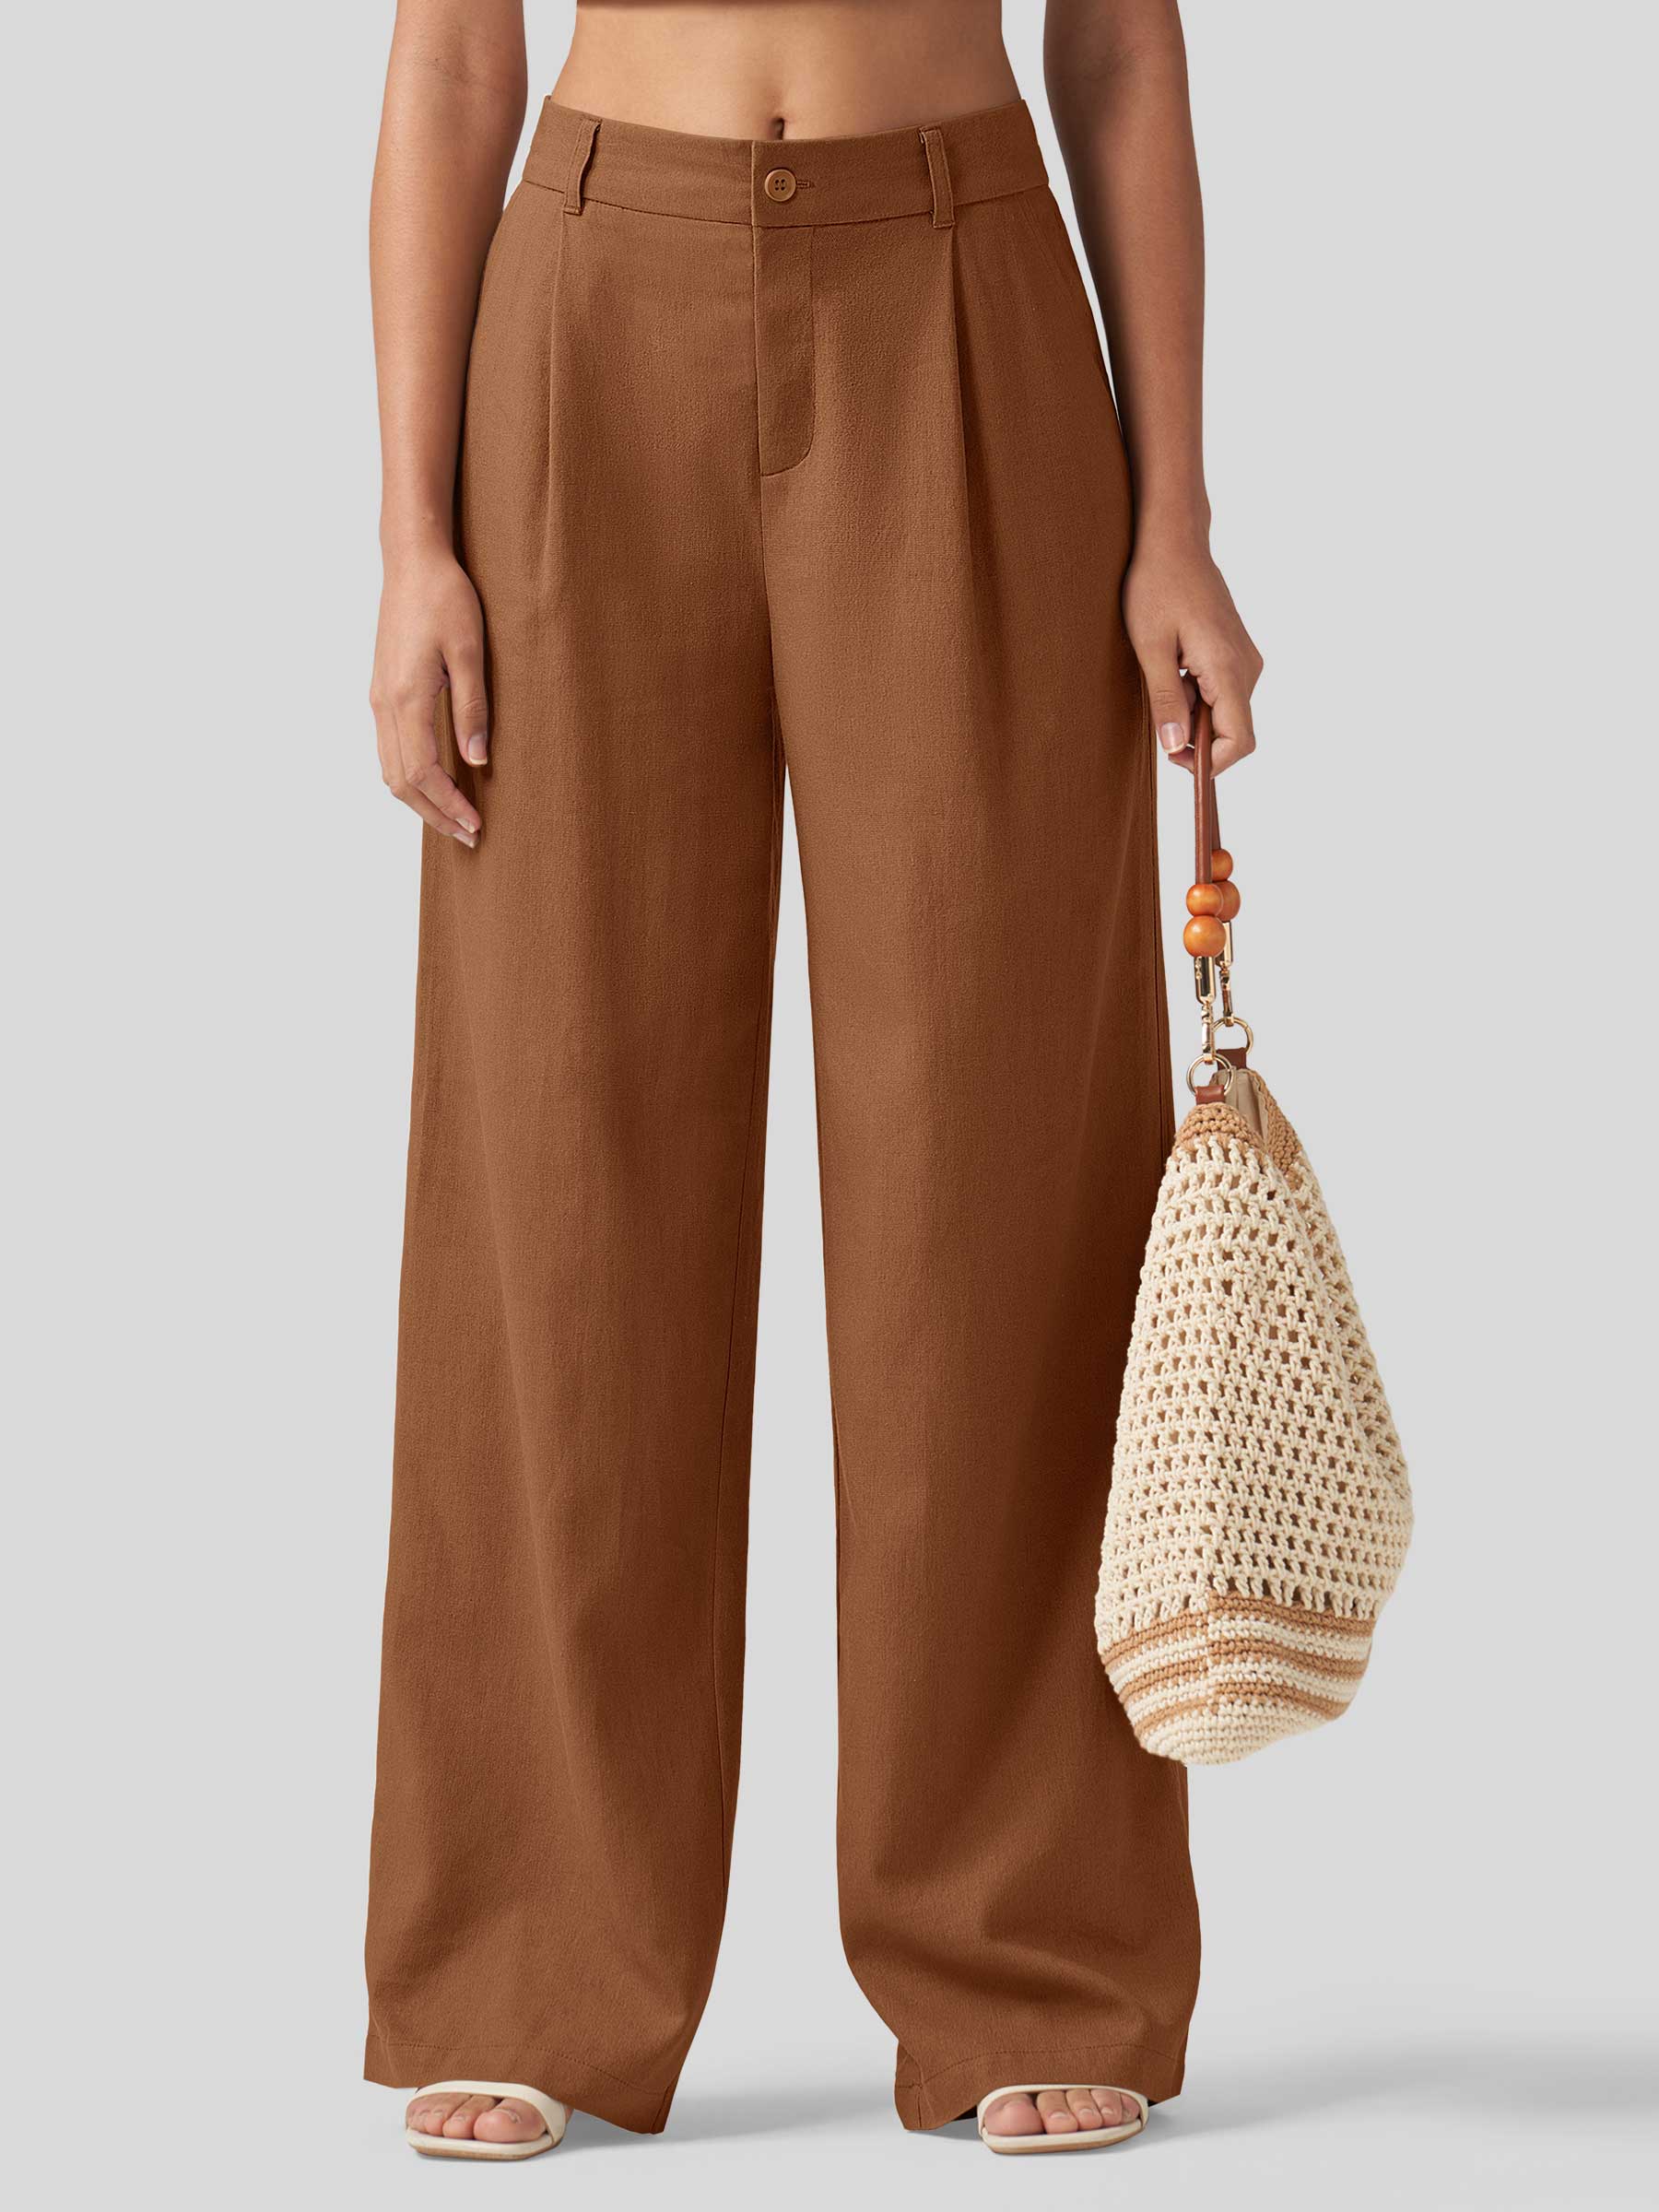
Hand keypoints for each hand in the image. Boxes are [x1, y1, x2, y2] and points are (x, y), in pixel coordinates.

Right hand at [369, 544, 488, 845]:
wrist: (412, 562)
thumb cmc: (445, 598)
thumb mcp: (471, 651)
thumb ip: (472, 709)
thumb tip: (476, 762)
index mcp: (406, 697)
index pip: (422, 772)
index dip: (448, 805)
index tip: (476, 825)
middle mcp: (384, 704)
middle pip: (400, 782)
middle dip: (434, 814)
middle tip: (469, 834)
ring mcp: (378, 699)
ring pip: (390, 769)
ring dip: (420, 800)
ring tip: (454, 817)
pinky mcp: (381, 691)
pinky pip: (389, 750)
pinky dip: (409, 777)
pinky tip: (434, 782)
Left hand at [1123, 533, 1261, 774]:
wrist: (1175, 542)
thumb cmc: (1157, 587)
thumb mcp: (1151, 648)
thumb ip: (1167, 701)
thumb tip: (1176, 747)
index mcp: (1228, 669)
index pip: (1240, 741)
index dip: (1210, 763)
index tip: (1174, 756)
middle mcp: (1247, 667)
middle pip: (1234, 732)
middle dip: (1197, 737)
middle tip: (1160, 712)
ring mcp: (1246, 659)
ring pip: (1227, 714)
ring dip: (1194, 714)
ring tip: (1166, 677)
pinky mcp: (1238, 654)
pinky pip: (1224, 693)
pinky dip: (1198, 696)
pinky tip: (1176, 668)